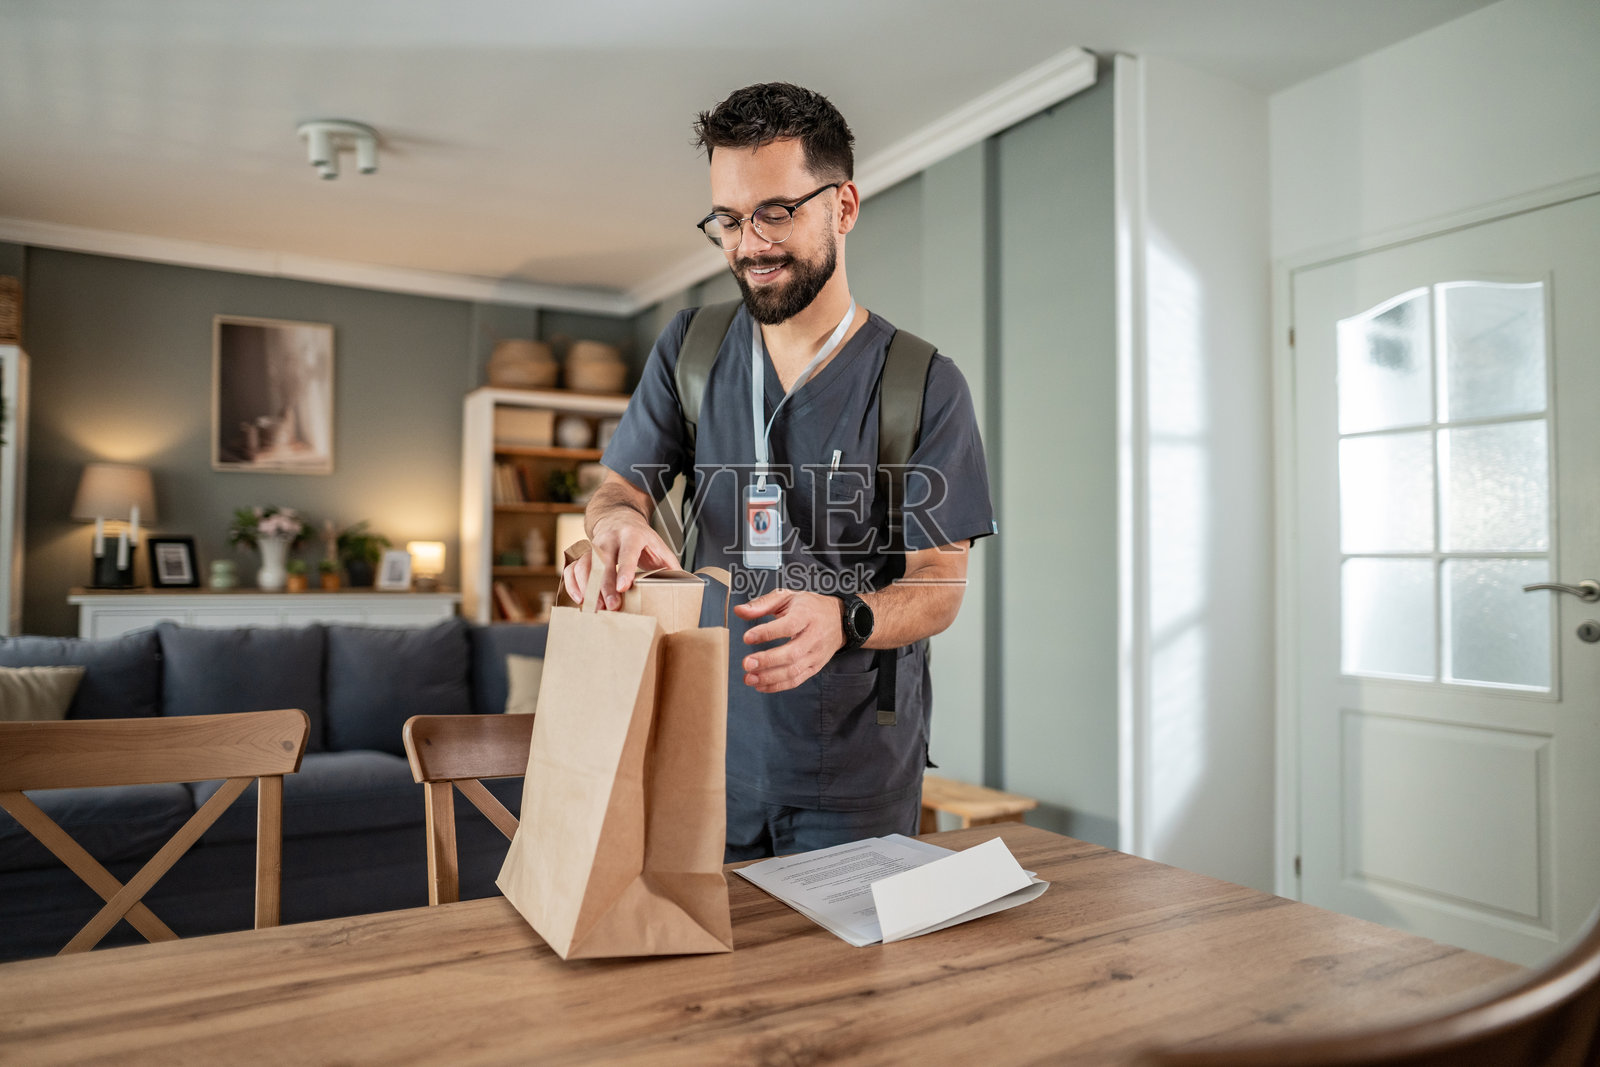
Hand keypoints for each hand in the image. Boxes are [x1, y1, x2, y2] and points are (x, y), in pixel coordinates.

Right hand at [562, 512, 678, 610]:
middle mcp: (609, 539)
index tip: (624, 588)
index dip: (625, 569)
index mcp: (632, 535)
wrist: (617, 516)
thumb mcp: (658, 544)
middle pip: (603, 562)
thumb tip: (686, 585)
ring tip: (594, 608)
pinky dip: (572, 584)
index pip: (628, 552)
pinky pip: (571, 568)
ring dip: (586, 588)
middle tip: (610, 608)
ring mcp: (593, 545)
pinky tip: (580, 600)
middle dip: (604, 586)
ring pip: (583, 565)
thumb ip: (670, 564)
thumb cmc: (641, 537)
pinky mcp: (582, 553)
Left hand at [733, 589, 844, 692]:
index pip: (788, 626)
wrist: (839, 619)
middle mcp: (814, 636)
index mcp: (806, 615)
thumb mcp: (787, 597)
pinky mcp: (815, 667)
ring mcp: (816, 654)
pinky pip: (797, 680)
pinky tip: (761, 685)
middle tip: (746, 664)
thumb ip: (762, 604)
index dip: (767, 633)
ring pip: (794, 670)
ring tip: (749, 678)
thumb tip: (739, 611)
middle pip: (792, 653)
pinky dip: (778, 686)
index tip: (747, 637)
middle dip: (767, 660)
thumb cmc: (809, 606)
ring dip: (770, 678)